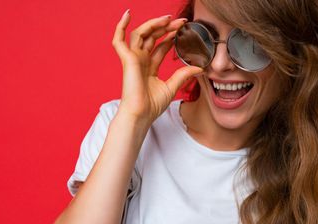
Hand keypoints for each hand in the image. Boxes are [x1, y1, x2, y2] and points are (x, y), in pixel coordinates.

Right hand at [112, 10, 203, 124]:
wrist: (141, 114)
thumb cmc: (151, 106)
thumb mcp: (172, 87)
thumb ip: (183, 75)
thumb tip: (199, 68)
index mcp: (149, 67)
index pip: (160, 46)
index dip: (171, 36)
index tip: (183, 29)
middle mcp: (140, 61)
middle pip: (152, 37)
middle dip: (165, 27)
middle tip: (180, 21)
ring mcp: (132, 59)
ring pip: (140, 34)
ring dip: (153, 24)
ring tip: (167, 19)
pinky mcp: (127, 60)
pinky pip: (118, 40)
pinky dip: (120, 26)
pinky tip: (127, 14)